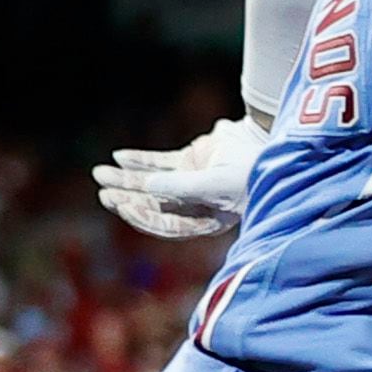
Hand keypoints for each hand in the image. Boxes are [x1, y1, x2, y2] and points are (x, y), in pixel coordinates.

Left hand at [93, 116, 269, 238]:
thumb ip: (180, 187)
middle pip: (152, 204)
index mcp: (203, 221)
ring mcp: (191, 181)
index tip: (122, 205)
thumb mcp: (215, 185)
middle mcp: (195, 205)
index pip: (165, 225)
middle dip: (127, 197)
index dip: (142, 217)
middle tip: (104, 192)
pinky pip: (160, 161)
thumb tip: (146, 186)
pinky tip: (120, 157)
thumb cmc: (250, 175)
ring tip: (100, 174)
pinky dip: (141, 160)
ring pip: (152, 182)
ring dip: (127, 178)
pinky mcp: (192, 160)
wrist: (271, 147)